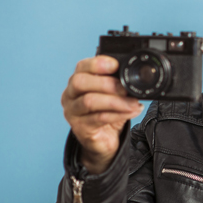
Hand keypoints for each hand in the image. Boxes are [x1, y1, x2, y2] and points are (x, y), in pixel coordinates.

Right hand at [61, 56, 143, 173]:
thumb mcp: (111, 94)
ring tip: (133, 103)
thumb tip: (131, 75)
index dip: (98, 64)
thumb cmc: (106, 112)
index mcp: (77, 81)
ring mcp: (72, 112)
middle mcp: (70, 95)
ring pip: (89, 101)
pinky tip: (131, 112)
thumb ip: (116, 82)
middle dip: (106, 83)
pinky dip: (118, 114)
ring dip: (116, 101)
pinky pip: (99, 118)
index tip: (115, 65)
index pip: (82, 66)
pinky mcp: (80, 128)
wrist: (104, 139)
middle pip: (80, 82)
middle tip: (125, 88)